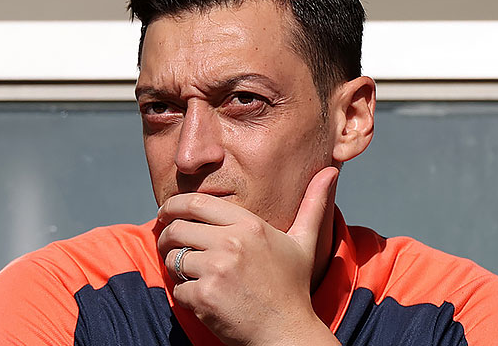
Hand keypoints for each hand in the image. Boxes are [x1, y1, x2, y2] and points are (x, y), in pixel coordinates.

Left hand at [156, 167, 340, 345]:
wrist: (286, 333)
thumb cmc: (292, 287)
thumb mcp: (304, 242)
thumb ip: (313, 204)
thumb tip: (331, 169)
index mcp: (249, 225)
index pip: (196, 202)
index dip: (174, 204)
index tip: (166, 212)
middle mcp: (231, 243)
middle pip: (177, 227)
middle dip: (165, 234)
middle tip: (166, 242)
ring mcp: (216, 270)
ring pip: (173, 258)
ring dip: (174, 266)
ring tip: (188, 272)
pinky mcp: (204, 296)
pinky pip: (177, 289)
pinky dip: (184, 295)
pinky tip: (202, 299)